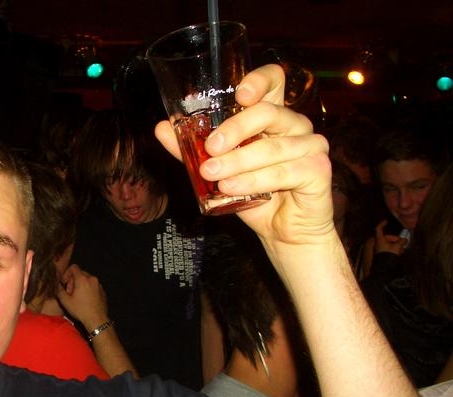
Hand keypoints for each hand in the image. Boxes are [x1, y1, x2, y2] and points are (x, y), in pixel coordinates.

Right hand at [56, 264, 109, 330]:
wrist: (97, 320)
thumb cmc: (80, 310)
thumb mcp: (65, 301)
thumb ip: (59, 289)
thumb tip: (56, 284)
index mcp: (82, 279)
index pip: (73, 267)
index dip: (66, 273)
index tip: (64, 283)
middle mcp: (92, 279)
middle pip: (80, 273)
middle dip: (73, 280)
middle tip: (70, 292)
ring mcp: (99, 285)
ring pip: (87, 280)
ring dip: (80, 285)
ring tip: (77, 297)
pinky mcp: (103, 291)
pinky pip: (93, 286)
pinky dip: (88, 289)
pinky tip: (85, 300)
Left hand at [155, 64, 333, 250]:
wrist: (282, 233)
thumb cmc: (254, 196)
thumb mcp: (218, 172)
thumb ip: (191, 150)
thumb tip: (161, 128)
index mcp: (274, 117)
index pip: (274, 82)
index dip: (260, 80)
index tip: (239, 94)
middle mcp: (296, 125)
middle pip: (268, 112)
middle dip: (235, 129)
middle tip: (210, 148)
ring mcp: (311, 146)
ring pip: (272, 147)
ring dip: (238, 162)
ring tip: (213, 175)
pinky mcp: (318, 170)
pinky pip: (284, 172)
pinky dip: (254, 181)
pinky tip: (231, 189)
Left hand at [373, 220, 407, 254]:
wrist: (384, 267)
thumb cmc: (389, 254)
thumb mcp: (397, 246)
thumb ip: (401, 242)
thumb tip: (404, 240)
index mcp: (379, 239)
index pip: (379, 229)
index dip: (382, 224)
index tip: (386, 221)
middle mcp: (378, 243)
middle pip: (386, 237)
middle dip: (394, 239)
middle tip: (401, 241)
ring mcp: (379, 249)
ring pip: (388, 244)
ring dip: (395, 245)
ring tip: (401, 249)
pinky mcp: (382, 254)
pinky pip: (388, 249)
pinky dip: (393, 249)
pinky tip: (399, 252)